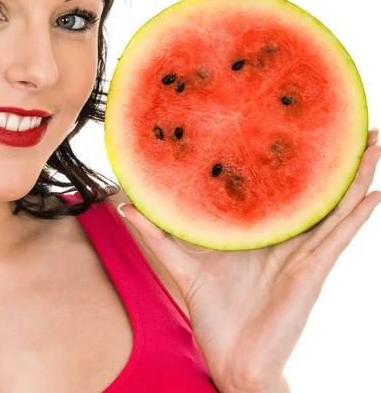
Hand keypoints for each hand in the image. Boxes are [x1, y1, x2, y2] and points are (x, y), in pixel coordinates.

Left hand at [118, 129, 380, 392]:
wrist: (231, 359)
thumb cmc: (215, 314)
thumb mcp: (184, 263)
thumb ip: (159, 234)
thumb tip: (127, 206)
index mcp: (263, 232)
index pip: (282, 187)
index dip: (293, 158)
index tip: (298, 124)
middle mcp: (288, 237)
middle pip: (316, 189)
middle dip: (335, 157)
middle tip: (352, 124)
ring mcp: (303, 253)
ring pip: (336, 205)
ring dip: (357, 175)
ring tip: (374, 142)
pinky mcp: (312, 272)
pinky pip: (339, 239)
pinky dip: (358, 216)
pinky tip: (376, 193)